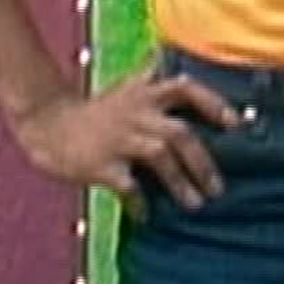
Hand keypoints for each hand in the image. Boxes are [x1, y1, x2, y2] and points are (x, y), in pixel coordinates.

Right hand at [10, 69, 238, 213]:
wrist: (47, 123)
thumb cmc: (96, 112)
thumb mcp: (128, 88)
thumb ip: (156, 82)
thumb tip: (181, 69)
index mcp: (145, 93)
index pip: (186, 88)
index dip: (213, 104)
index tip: (236, 124)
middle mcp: (136, 112)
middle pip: (180, 133)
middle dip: (203, 163)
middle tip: (217, 187)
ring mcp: (119, 137)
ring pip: (160, 157)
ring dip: (181, 183)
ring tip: (194, 204)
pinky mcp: (100, 163)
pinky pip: (128, 185)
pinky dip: (140, 201)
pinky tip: (146, 214)